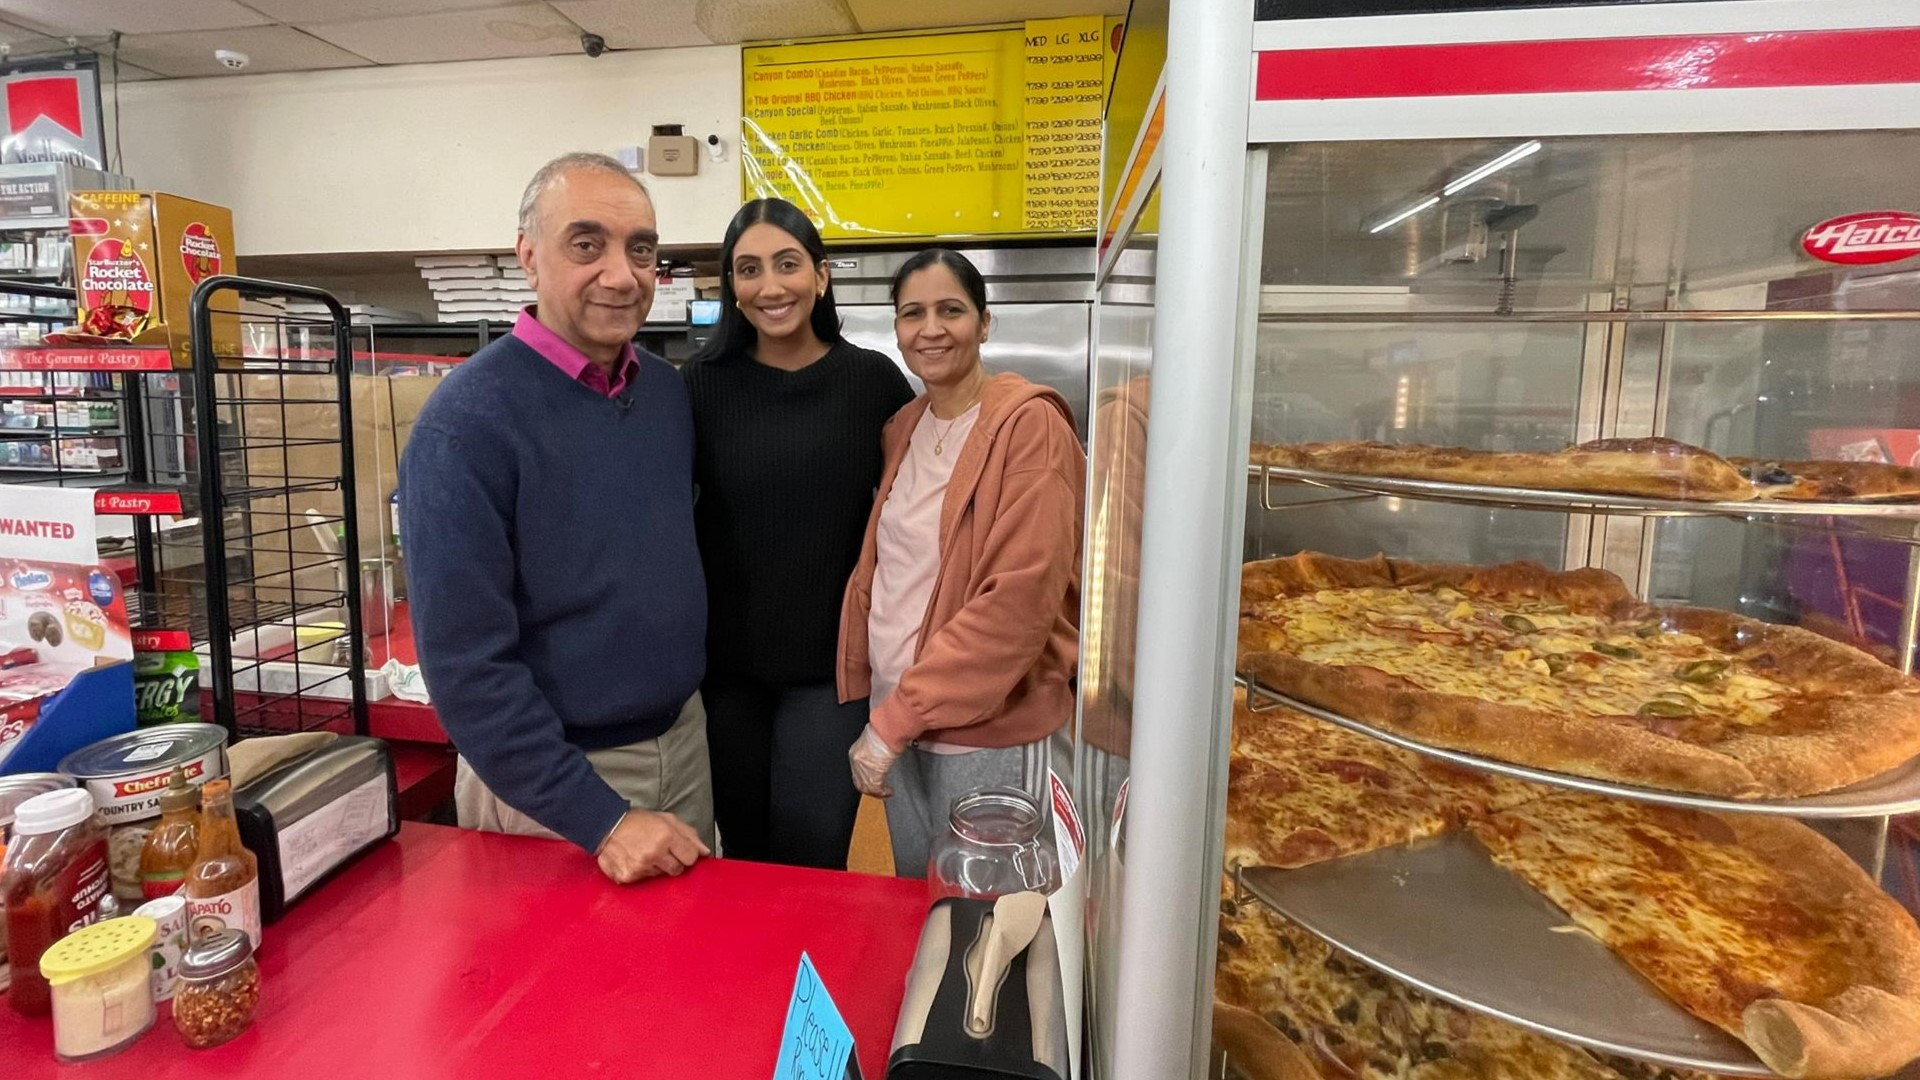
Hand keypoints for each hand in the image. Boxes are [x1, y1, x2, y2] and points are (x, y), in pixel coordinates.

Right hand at [595, 809, 709, 884]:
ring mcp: (640, 867)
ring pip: (660, 876)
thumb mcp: (668, 820)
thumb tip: (704, 851)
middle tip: (659, 850)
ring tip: (643, 852)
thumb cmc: (638, 821)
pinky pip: (642, 881)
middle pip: (677, 870)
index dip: (686, 854)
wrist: (606, 825)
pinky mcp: (627, 876)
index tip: (679, 850)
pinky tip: (633, 859)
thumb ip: (689, 835)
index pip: (691, 858)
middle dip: (672, 862)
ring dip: (655, 867)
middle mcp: (654, 853)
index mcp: (667, 837)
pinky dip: (639, 872)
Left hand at [849, 723, 902, 797]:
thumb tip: (880, 751)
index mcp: (855, 753)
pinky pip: (876, 789)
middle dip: (869, 788)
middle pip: (859, 782)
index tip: (872, 779)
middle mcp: (856, 763)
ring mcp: (863, 770)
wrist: (886, 731)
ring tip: (885, 792)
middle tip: (879, 790)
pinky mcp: (872, 776)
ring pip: (866, 788)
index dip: (864, 777)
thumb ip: (874, 748)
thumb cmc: (883, 731)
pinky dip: (883, 793)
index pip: (856, 770)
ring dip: (876, 792)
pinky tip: (889, 791)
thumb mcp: (874, 739)